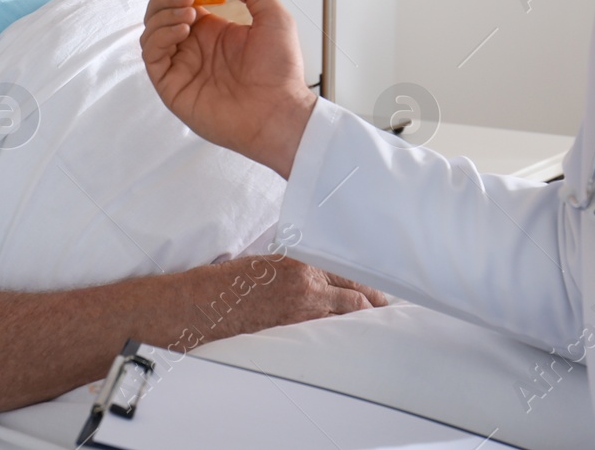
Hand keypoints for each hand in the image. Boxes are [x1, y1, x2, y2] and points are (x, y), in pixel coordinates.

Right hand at [140, 0, 316, 176]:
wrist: (279, 112)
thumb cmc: (280, 71)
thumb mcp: (273, 17)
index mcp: (211, 31)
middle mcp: (192, 46)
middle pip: (160, 11)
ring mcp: (180, 66)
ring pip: (151, 30)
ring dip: (164, 12)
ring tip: (188, 9)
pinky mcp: (171, 85)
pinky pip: (151, 55)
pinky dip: (160, 36)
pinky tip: (182, 29)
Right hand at [201, 255, 388, 340]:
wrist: (211, 301)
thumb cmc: (238, 277)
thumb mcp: (275, 261)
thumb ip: (303, 266)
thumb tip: (327, 274)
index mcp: (304, 262)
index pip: (350, 273)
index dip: (368, 284)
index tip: (378, 290)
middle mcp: (308, 286)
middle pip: (355, 298)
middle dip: (372, 305)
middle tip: (383, 308)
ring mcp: (301, 311)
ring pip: (343, 317)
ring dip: (357, 319)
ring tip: (368, 321)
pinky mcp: (292, 330)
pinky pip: (324, 330)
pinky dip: (335, 329)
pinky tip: (342, 332)